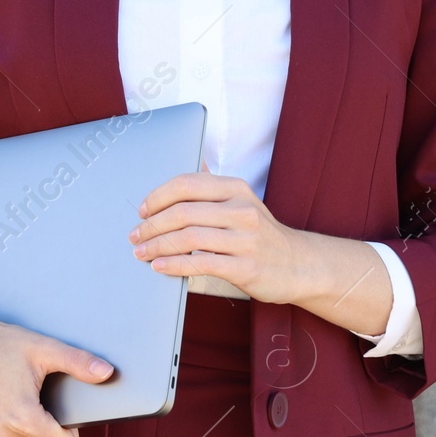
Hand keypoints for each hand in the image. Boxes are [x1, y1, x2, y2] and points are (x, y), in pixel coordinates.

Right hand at [0, 284, 114, 436]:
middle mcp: (1, 436)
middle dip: (52, 432)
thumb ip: (79, 363)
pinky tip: (6, 409)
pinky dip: (13, 435)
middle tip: (41, 400)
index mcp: (23, 418)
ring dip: (32, 435)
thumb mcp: (44, 349)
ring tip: (22, 402)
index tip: (66, 413)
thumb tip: (108, 372)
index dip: (73, 433)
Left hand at [129, 168, 305, 302]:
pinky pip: (201, 263)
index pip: (187, 184)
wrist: (300, 265)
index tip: (142, 211)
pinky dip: (174, 264)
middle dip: (151, 225)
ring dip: (157, 246)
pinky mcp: (246, 267)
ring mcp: (246, 239)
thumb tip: (184, 169)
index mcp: (237, 189)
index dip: (157, 197)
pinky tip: (160, 266)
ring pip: (189, 237)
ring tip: (142, 252)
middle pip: (183, 211)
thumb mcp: (243, 203)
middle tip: (135, 235)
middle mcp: (243, 210)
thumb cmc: (261, 235)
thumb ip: (213, 190)